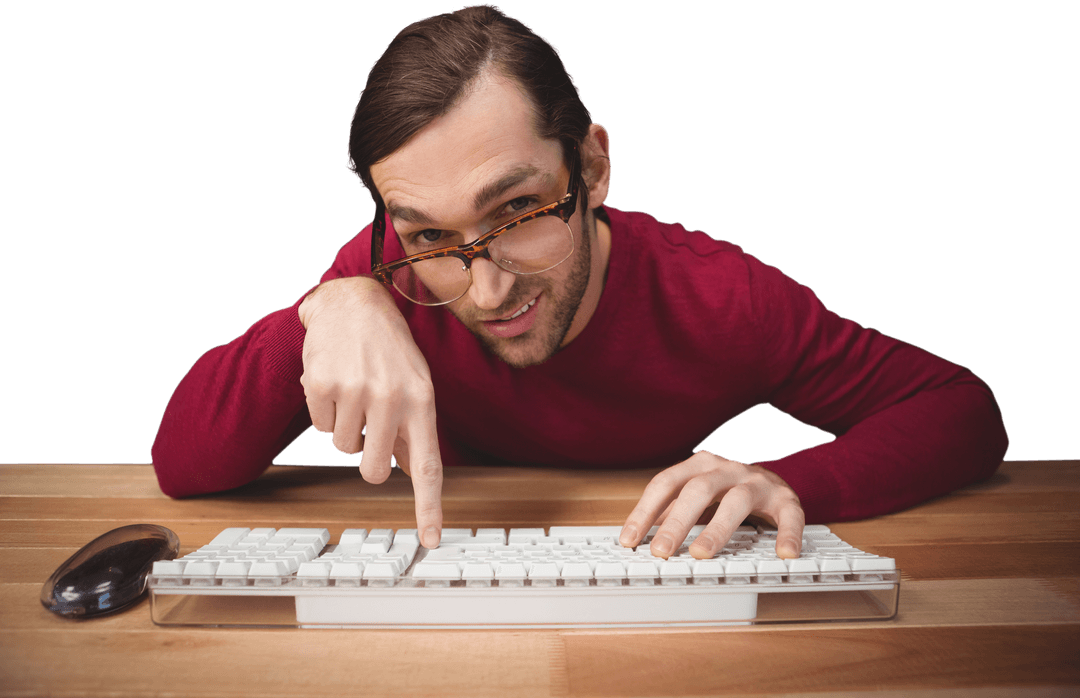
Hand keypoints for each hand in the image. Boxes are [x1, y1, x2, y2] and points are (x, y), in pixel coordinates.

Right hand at [298, 277, 442, 547]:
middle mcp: (391, 398)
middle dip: (368, 458)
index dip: (428, 507)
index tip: (429, 540)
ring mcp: (355, 391)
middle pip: (372, 469)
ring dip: (346, 425)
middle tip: (370, 425)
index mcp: (422, 401)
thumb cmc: (389, 349)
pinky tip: (337, 380)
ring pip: (343, 447)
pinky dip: (325, 409)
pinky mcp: (322, 385)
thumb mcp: (416, 383)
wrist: (353, 303)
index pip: (427, 466)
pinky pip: (321, 425)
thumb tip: (413, 473)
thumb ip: (414, 429)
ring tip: (356, 388)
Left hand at [619, 450, 803, 559]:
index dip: (645, 511)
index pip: (665, 484)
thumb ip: (669, 508)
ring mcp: (756, 482)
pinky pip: (789, 515)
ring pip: (737, 501)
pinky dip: (787, 534)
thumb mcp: (696, 490)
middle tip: (661, 551)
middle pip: (697, 490)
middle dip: (676, 522)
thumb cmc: (726, 487)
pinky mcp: (785, 498)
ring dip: (718, 529)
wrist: (772, 474)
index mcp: (699, 466)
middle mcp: (726, 469)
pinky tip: (783, 553)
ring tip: (702, 554)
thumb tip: (635, 534)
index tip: (629, 539)